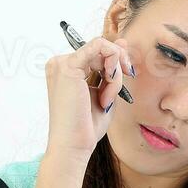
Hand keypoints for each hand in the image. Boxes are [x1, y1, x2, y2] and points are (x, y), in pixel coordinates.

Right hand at [43, 35, 135, 163]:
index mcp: (66, 70)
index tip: (127, 74)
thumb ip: (112, 68)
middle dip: (117, 69)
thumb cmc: (87, 126)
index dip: (116, 60)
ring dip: (114, 74)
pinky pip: (100, 47)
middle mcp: (60, 63)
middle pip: (101, 49)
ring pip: (103, 49)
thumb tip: (122, 42)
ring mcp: (62, 63)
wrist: (73, 145)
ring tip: (107, 98)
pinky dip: (112, 65)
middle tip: (117, 92)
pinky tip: (108, 83)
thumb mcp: (106, 91)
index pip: (96, 52)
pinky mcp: (68, 66)